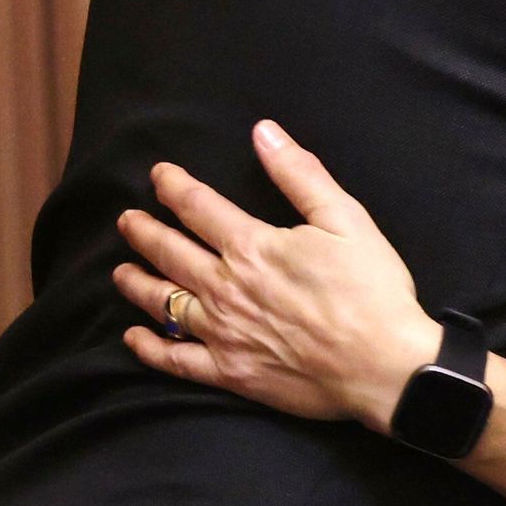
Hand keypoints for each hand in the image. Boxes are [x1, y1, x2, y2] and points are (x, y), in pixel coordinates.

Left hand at [117, 120, 439, 430]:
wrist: (384, 366)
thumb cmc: (373, 292)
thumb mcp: (347, 220)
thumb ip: (300, 175)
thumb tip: (264, 133)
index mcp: (251, 247)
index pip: (197, 207)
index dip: (174, 187)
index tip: (159, 175)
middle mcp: (225, 288)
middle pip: (169, 252)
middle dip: (144, 232)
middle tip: (127, 220)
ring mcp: (222, 333)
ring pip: (163, 303)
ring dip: (137, 283)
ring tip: (121, 271)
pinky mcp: (230, 371)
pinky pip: (176, 360)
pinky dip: (149, 349)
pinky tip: (134, 338)